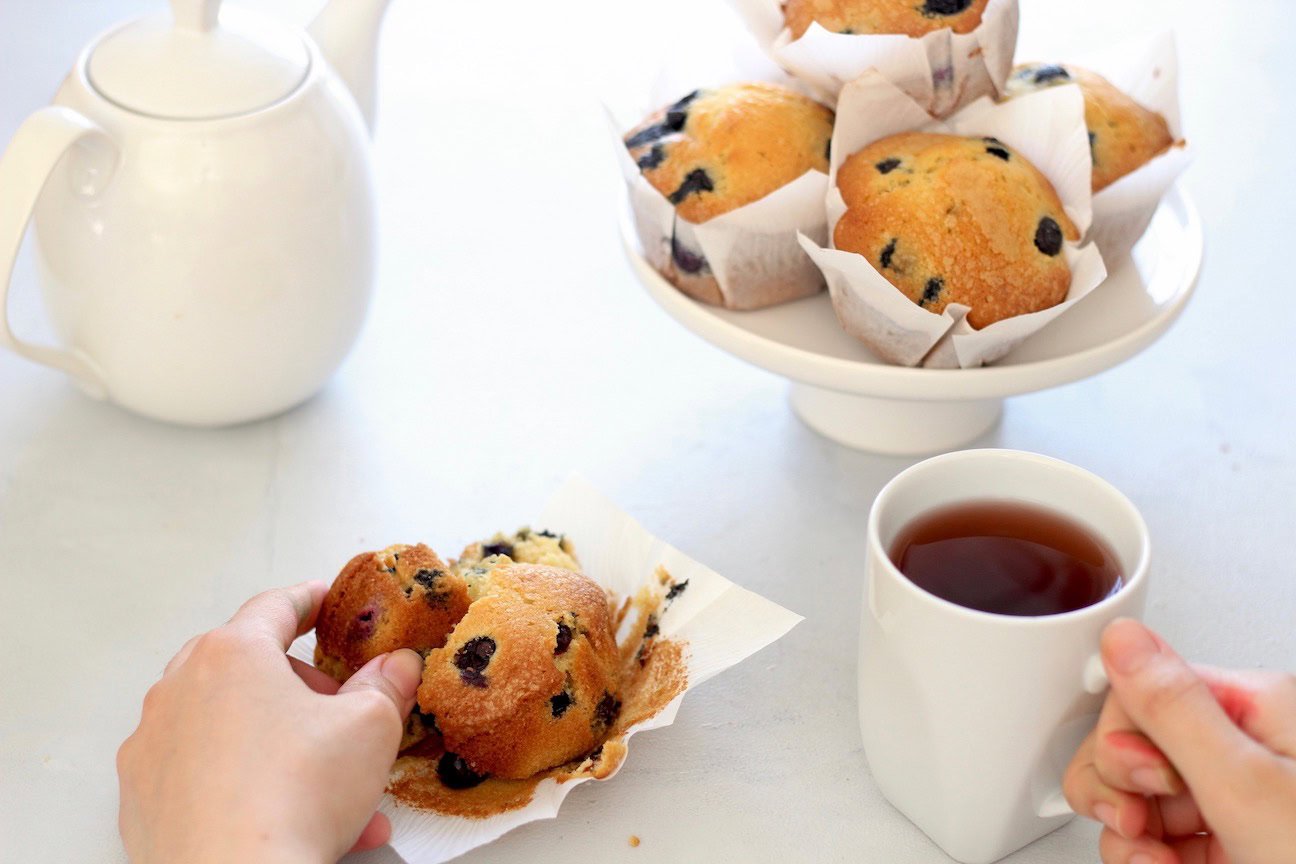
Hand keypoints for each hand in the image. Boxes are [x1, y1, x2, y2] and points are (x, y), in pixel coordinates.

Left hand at [117, 581, 423, 863]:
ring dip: (276, 740)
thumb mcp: (371, 727)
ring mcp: (154, 745)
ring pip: (226, 724)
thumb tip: (396, 667)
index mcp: (232, 654)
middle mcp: (180, 689)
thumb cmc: (293, 799)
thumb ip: (386, 685)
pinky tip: (285, 811)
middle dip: (295, 684)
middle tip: (334, 706)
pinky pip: (202, 772)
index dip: (309, 600)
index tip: (322, 600)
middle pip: (246, 665)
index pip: (274, 607)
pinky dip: (242, 781)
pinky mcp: (142, 797)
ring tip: (326, 781)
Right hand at [1063, 618, 1295, 863]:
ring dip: (1131, 839)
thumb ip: (1175, 710)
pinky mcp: (1228, 852)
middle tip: (1142, 826)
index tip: (1148, 783)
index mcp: (1262, 711)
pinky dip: (1148, 861)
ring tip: (1158, 861)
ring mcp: (1238, 807)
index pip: (1148, 691)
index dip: (1127, 740)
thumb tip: (1122, 637)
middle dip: (1121, 791)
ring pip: (1137, 799)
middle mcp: (1250, 751)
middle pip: (1135, 746)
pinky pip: (1155, 842)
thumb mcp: (1248, 790)